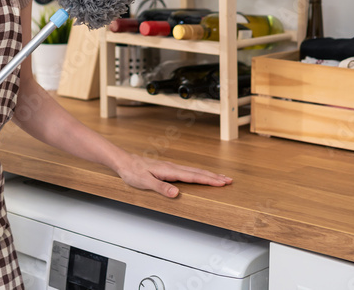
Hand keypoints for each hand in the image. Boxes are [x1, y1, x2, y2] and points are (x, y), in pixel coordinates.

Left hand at [114, 153, 231, 197]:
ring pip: (194, 171)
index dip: (208, 180)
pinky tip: (200, 176)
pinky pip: (188, 172)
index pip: (193, 177)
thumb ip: (161, 188)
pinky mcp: (168, 169)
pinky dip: (198, 174)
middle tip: (229, 180)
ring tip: (220, 178)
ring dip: (208, 174)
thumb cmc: (132, 172)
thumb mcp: (145, 182)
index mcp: (170, 171)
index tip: (222, 183)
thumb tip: (177, 193)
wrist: (124, 161)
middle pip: (197, 172)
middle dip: (214, 177)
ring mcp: (171, 167)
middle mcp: (173, 167)